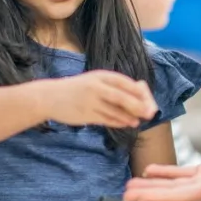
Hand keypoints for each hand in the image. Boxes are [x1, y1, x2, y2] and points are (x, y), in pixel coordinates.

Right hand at [42, 70, 157, 128]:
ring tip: (138, 121)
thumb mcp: (93, 81)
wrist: (50, 97)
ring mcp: (90, 101)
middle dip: (138, 106)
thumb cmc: (76, 89)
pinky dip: (118, 122)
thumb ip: (112, 85)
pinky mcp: (86, 115)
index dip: (138, 91)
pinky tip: (126, 124)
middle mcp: (96, 87)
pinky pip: (106, 119)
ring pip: (115, 110)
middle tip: (149, 112)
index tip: (148, 98)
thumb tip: (138, 92)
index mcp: (100, 76)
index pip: (124, 82)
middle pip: (122, 97)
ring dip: (129, 116)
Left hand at [124, 141, 200, 200]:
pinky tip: (150, 170)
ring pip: (173, 185)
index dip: (157, 199)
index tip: (137, 200)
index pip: (179, 196)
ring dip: (152, 186)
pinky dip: (166, 172)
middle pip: (171, 194)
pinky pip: (183, 173)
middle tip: (122, 197)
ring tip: (130, 185)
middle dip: (147, 196)